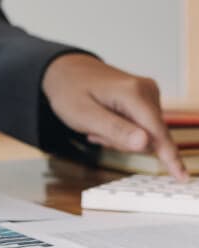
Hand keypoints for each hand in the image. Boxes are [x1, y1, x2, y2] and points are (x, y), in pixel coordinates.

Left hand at [42, 54, 187, 179]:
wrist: (66, 70)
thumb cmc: (69, 91)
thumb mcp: (83, 115)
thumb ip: (114, 130)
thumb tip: (145, 144)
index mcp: (133, 93)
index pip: (158, 132)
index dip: (170, 157)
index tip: (182, 177)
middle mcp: (146, 91)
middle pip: (149, 137)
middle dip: (122, 142)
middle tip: (94, 131)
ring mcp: (147, 94)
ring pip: (144, 135)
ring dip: (120, 137)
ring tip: (96, 124)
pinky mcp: (145, 99)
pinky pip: (140, 127)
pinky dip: (122, 130)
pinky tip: (103, 121)